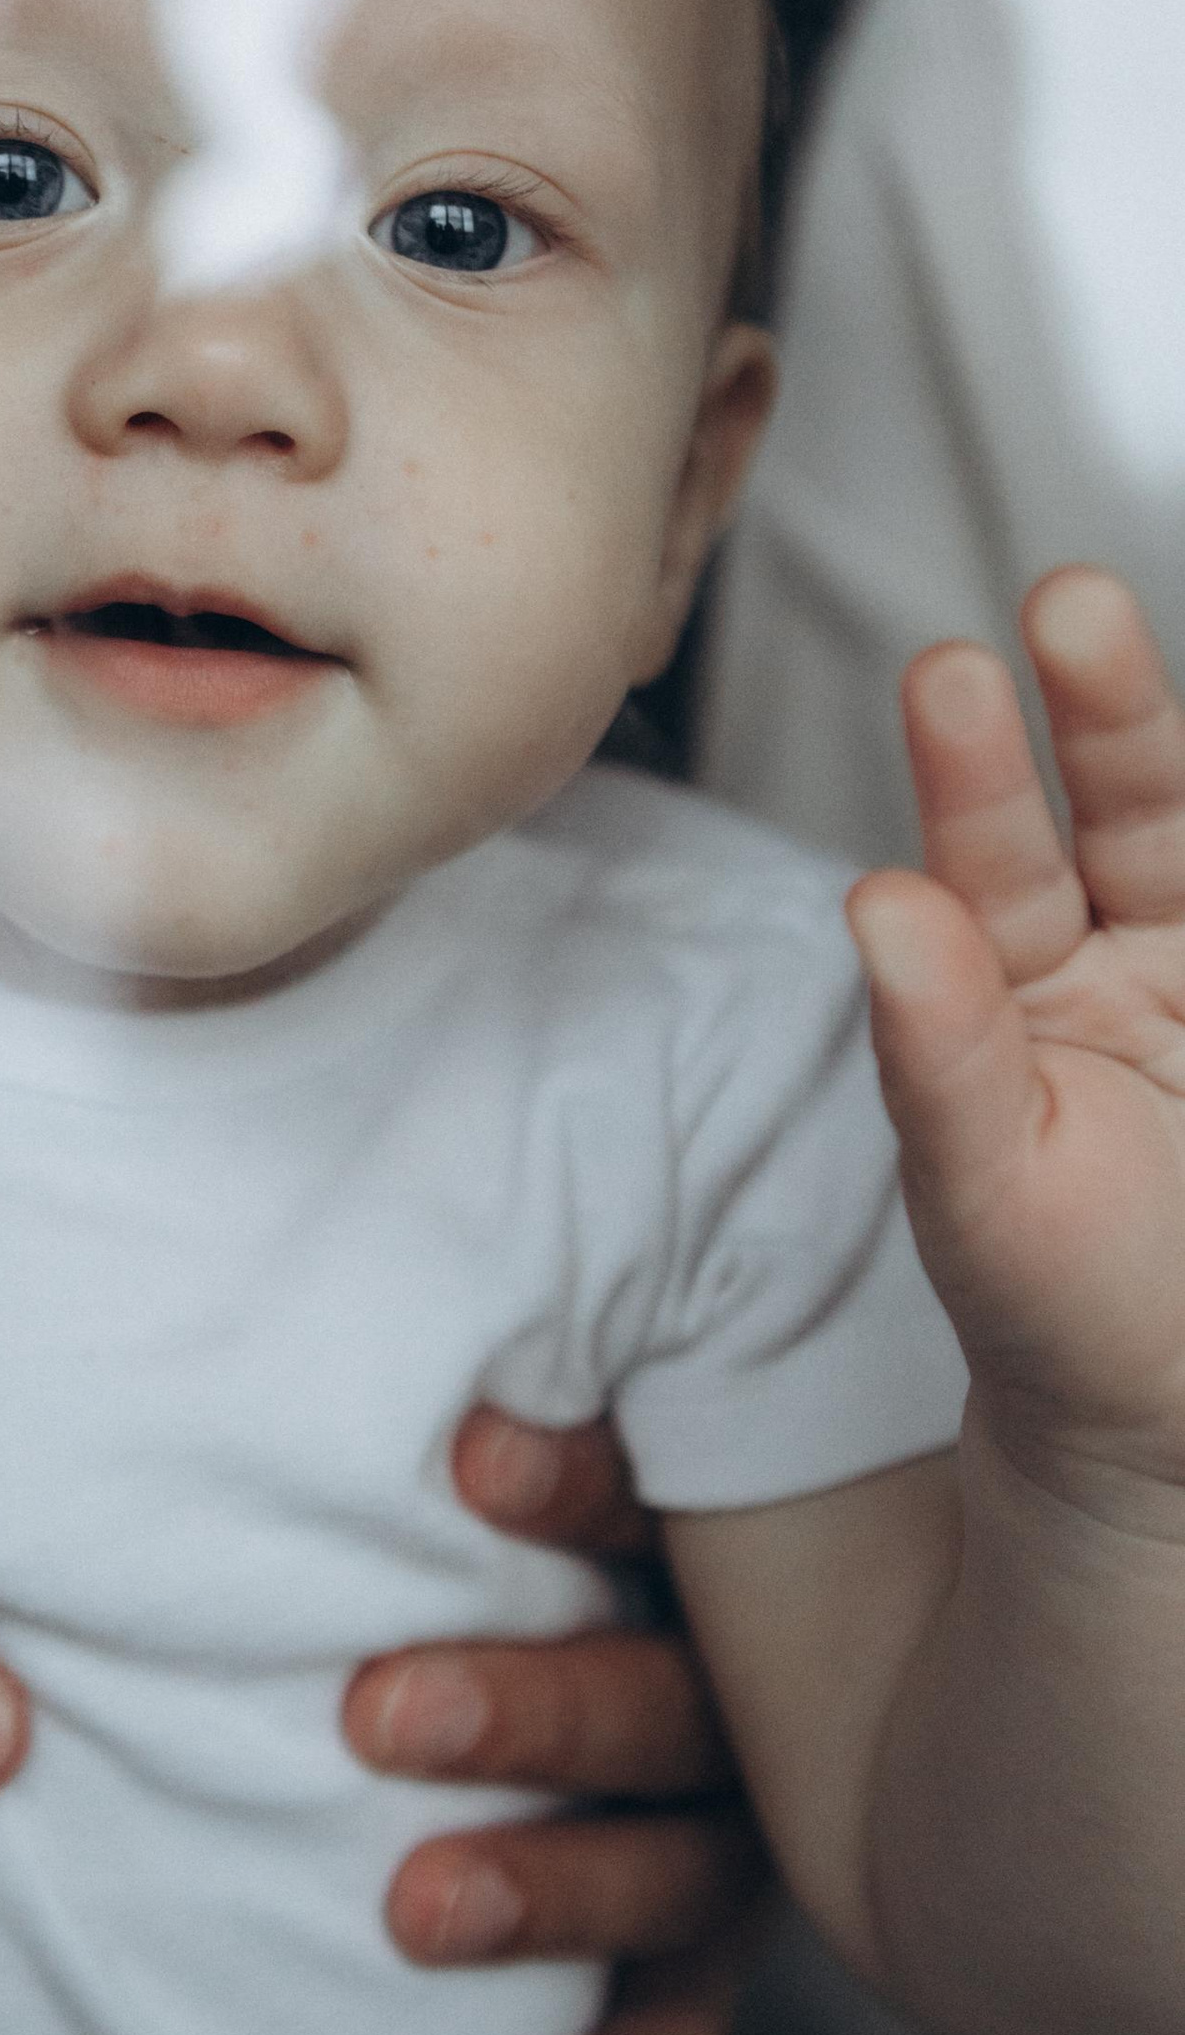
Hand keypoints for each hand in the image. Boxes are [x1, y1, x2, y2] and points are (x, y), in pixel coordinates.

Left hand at [343, 1405, 770, 2034]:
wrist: (495, 1677)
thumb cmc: (432, 1535)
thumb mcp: (425, 1462)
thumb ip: (378, 1426)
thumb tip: (169, 1329)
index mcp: (670, 1537)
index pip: (652, 1500)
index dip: (574, 1482)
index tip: (466, 1458)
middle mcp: (726, 1676)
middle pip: (661, 1696)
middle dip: (527, 1706)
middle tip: (375, 1712)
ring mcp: (729, 1815)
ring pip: (677, 1865)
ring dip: (554, 1889)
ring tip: (413, 1909)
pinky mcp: (705, 1940)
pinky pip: (684, 2021)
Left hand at [853, 570, 1184, 1498]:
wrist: (1166, 1427)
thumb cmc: (1050, 1309)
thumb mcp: (981, 1192)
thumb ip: (935, 1052)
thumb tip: (878, 901)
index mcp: (1011, 983)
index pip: (990, 856)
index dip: (976, 768)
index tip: (952, 673)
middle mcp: (1121, 954)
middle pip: (1120, 808)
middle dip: (1100, 709)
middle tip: (1066, 607)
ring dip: (1163, 752)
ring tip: (1108, 640)